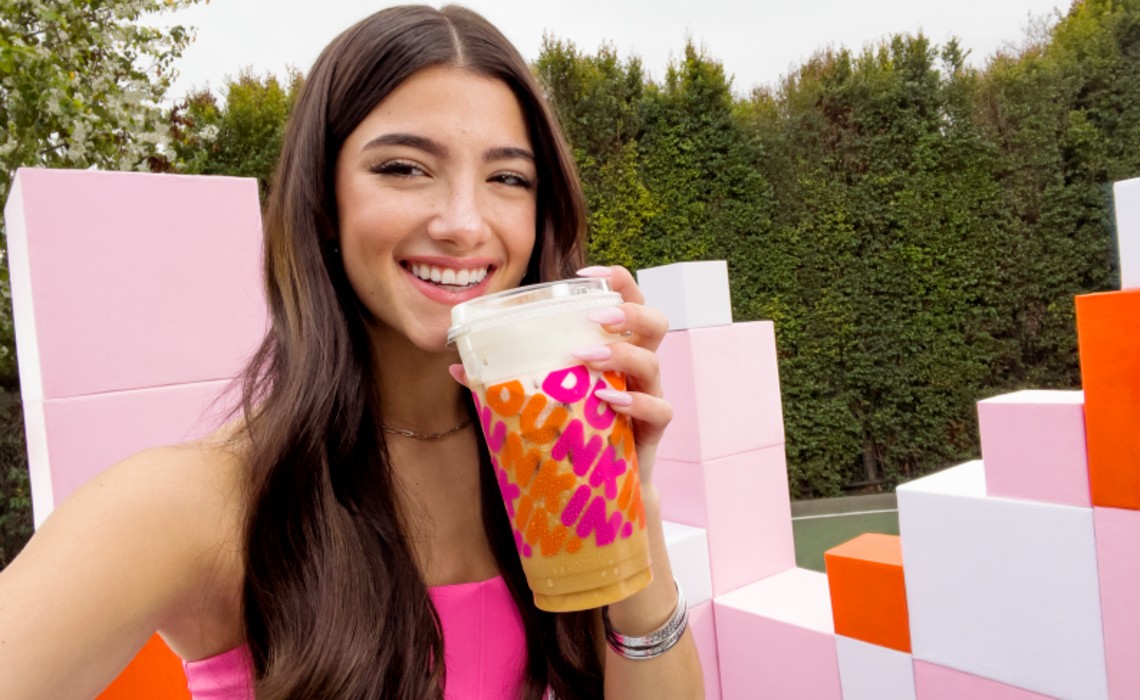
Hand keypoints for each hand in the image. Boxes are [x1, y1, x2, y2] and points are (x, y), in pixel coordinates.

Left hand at [447, 265, 672, 483]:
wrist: (598, 488)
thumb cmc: (573, 430)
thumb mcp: (543, 398)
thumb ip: (506, 380)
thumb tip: (456, 367)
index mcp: (615, 348)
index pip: (629, 301)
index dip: (618, 281)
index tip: (586, 273)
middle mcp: (637, 368)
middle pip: (655, 323)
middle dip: (629, 313)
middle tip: (594, 317)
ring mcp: (648, 397)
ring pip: (654, 361)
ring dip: (622, 354)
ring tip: (586, 357)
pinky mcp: (650, 432)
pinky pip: (659, 411)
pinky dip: (636, 402)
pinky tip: (608, 400)